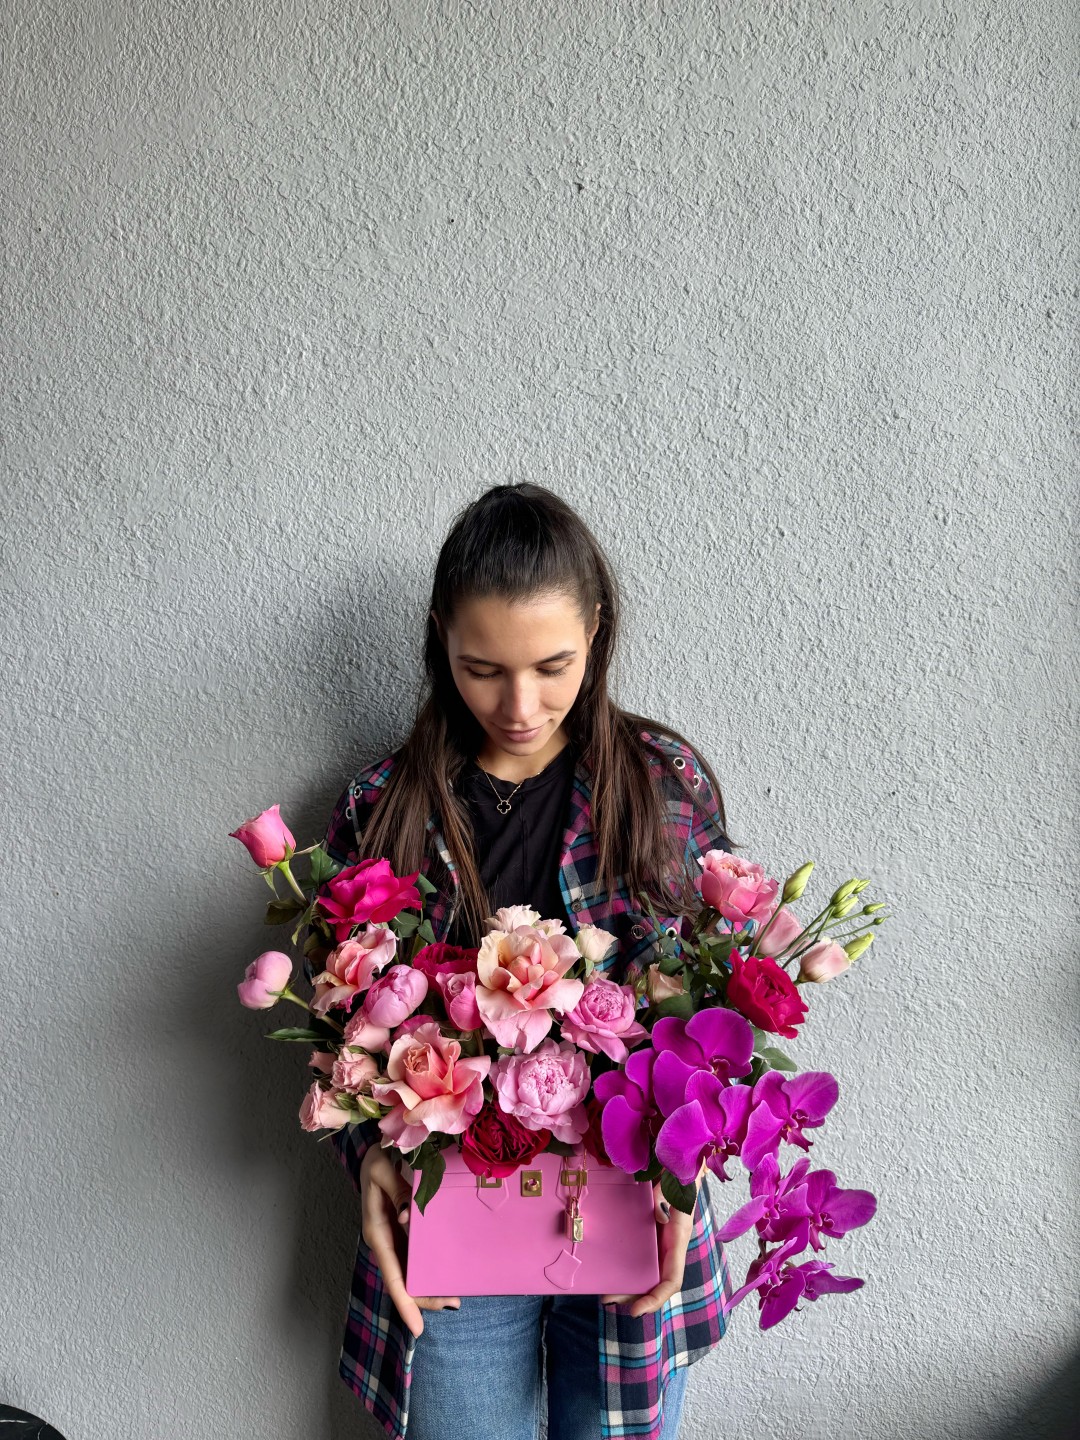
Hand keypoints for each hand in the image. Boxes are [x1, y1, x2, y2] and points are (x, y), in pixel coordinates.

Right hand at [358, 1146, 460, 1337]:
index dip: (404, 1301)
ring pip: (410, 1270)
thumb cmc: (376, 1158)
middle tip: (452, 1305)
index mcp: (376, 1230)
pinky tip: (445, 1271)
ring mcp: (394, 1236)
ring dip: (428, 1285)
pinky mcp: (402, 1229)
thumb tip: (409, 1217)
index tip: (417, 1327)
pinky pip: (415, 1255)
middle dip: (423, 1298)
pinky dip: (428, 1266)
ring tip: (453, 1297)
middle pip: (403, 1279)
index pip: (391, 1274)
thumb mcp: (381, 1168)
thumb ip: (398, 1191)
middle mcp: (385, 1239)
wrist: (372, 1150)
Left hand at [601, 1179, 697, 1317]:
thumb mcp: (674, 1183)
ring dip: (626, 1284)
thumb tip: (657, 1208)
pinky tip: (608, 1268)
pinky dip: (623, 1265)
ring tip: (604, 1291)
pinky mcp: (646, 1231)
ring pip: (644, 1270)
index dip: (656, 1298)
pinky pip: (636, 1254)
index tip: (635, 1310)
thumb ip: (666, 1195)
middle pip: (654, 1281)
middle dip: (633, 1296)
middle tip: (607, 1299)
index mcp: (678, 1238)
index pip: (671, 1280)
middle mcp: (668, 1244)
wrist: (674, 1159)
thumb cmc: (676, 1171)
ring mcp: (658, 1239)